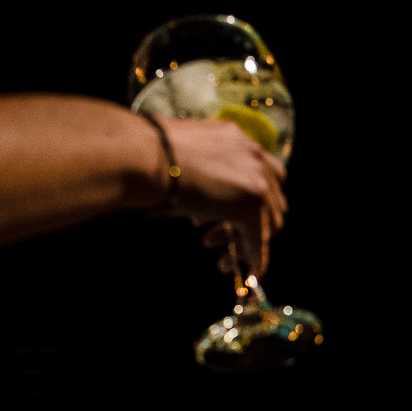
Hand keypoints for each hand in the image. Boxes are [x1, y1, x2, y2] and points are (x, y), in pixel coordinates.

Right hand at [154, 117, 287, 276]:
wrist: (140, 155)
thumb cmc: (146, 155)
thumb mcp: (183, 158)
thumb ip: (203, 171)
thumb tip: (202, 198)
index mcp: (236, 137)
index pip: (261, 173)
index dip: (249, 199)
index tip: (228, 216)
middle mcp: (253, 154)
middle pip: (271, 199)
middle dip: (247, 222)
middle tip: (213, 237)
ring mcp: (256, 178)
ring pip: (268, 221)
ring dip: (245, 240)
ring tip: (215, 251)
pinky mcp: (250, 203)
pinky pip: (259, 239)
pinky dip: (254, 258)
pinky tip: (246, 273)